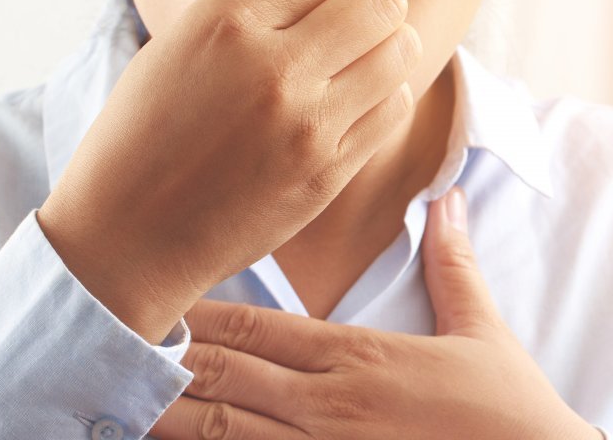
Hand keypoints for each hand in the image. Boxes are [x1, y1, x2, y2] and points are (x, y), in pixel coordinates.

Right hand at [38, 0, 422, 341]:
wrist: (127, 235)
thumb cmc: (148, 127)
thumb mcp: (184, 40)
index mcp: (228, 21)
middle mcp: (273, 68)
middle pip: (383, 0)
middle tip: (359, 12)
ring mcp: (306, 125)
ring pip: (400, 51)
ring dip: (388, 44)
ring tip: (358, 55)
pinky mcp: (328, 173)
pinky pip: (394, 107)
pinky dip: (384, 94)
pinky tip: (354, 98)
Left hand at [150, 186, 601, 439]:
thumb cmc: (509, 411)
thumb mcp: (483, 331)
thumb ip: (451, 264)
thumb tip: (446, 196)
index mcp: (359, 358)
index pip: (257, 328)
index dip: (198, 315)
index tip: (154, 299)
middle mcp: (328, 407)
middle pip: (223, 376)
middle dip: (162, 360)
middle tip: (103, 341)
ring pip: (223, 432)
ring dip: (167, 414)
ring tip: (116, 398)